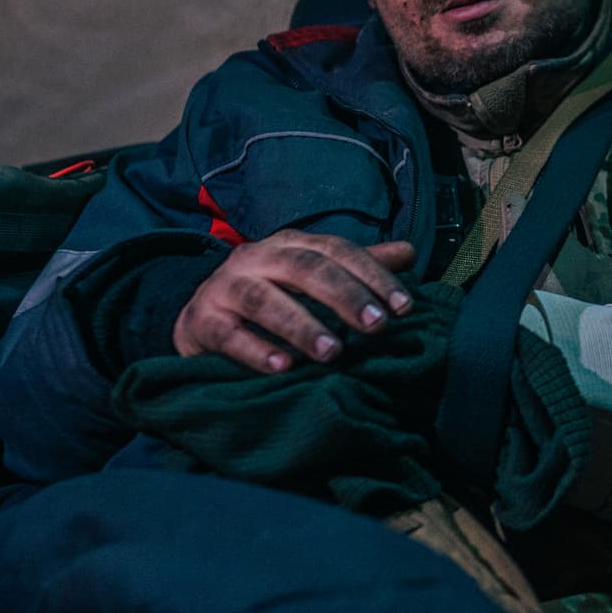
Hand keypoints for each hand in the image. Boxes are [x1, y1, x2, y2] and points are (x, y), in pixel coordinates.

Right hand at [173, 231, 415, 371]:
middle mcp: (257, 257)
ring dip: (300, 325)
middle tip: (377, 327)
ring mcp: (224, 287)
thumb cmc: (270, 296)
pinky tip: (283, 368)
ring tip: (333, 352)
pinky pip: (227, 334)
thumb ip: (357, 267)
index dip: (372, 275)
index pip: (336, 250)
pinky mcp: (201, 320)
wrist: (201, 319)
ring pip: (263, 299)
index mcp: (290, 244)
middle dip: (344, 296)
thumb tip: (409, 252)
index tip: (404, 308)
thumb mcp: (312, 278)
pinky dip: (255, 350)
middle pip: (304, 268)